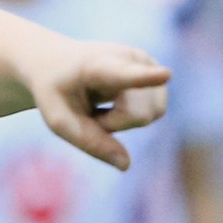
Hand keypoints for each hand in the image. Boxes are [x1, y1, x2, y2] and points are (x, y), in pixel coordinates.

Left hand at [23, 42, 169, 170]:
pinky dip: (132, 117)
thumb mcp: (59, 120)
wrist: (56, 62)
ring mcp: (148, 63)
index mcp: (98, 66)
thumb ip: (90, 142)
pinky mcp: (157, 72)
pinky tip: (114, 102)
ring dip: (123, 121)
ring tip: (100, 104)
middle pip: (138, 115)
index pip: (124, 74)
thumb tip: (126, 165)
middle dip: (113, 125)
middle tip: (88, 110)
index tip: (166, 75)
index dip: (146, 77)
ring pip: (150, 114)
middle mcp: (130, 58)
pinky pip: (154, 112)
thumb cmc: (56, 91)